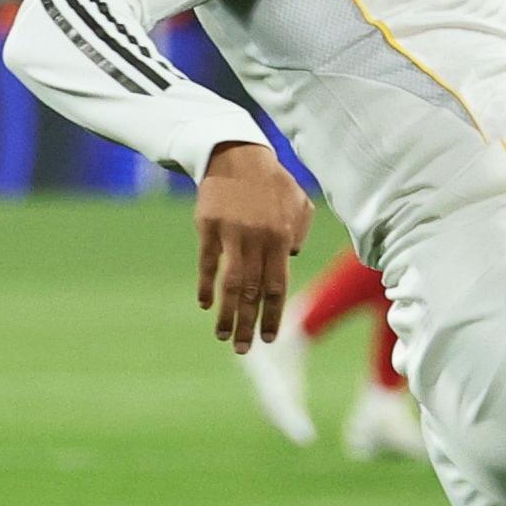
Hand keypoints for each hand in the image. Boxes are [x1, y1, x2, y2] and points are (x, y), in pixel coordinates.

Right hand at [196, 143, 314, 353]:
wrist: (238, 156)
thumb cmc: (274, 182)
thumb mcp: (299, 204)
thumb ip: (300, 233)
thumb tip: (291, 261)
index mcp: (282, 238)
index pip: (278, 286)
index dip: (272, 314)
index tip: (269, 338)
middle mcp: (258, 240)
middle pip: (252, 292)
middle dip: (248, 324)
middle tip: (243, 350)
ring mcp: (231, 235)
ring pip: (230, 284)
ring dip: (226, 314)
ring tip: (223, 336)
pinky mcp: (208, 228)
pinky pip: (207, 263)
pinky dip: (206, 285)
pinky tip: (205, 304)